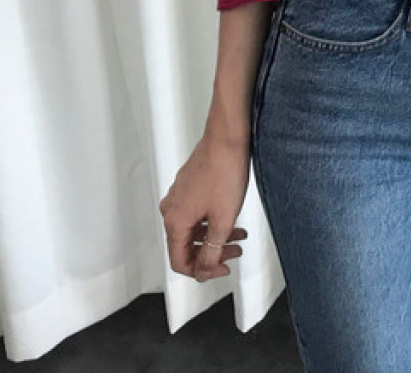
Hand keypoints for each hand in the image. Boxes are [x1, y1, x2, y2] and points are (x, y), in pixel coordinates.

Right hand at [159, 134, 250, 282]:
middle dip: (213, 253)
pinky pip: (197, 212)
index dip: (203, 272)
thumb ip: (212, 251)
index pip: (180, 262)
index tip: (223, 269)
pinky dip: (213, 220)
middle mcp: (171, 209)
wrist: (227, 138)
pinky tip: (232, 218)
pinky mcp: (189, 185)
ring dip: (215, 237)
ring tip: (239, 235)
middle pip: (187, 246)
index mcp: (174, 221)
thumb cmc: (224, 172)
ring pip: (194, 228)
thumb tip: (204, 270)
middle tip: (235, 252)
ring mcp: (179, 196)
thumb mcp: (222, 220)